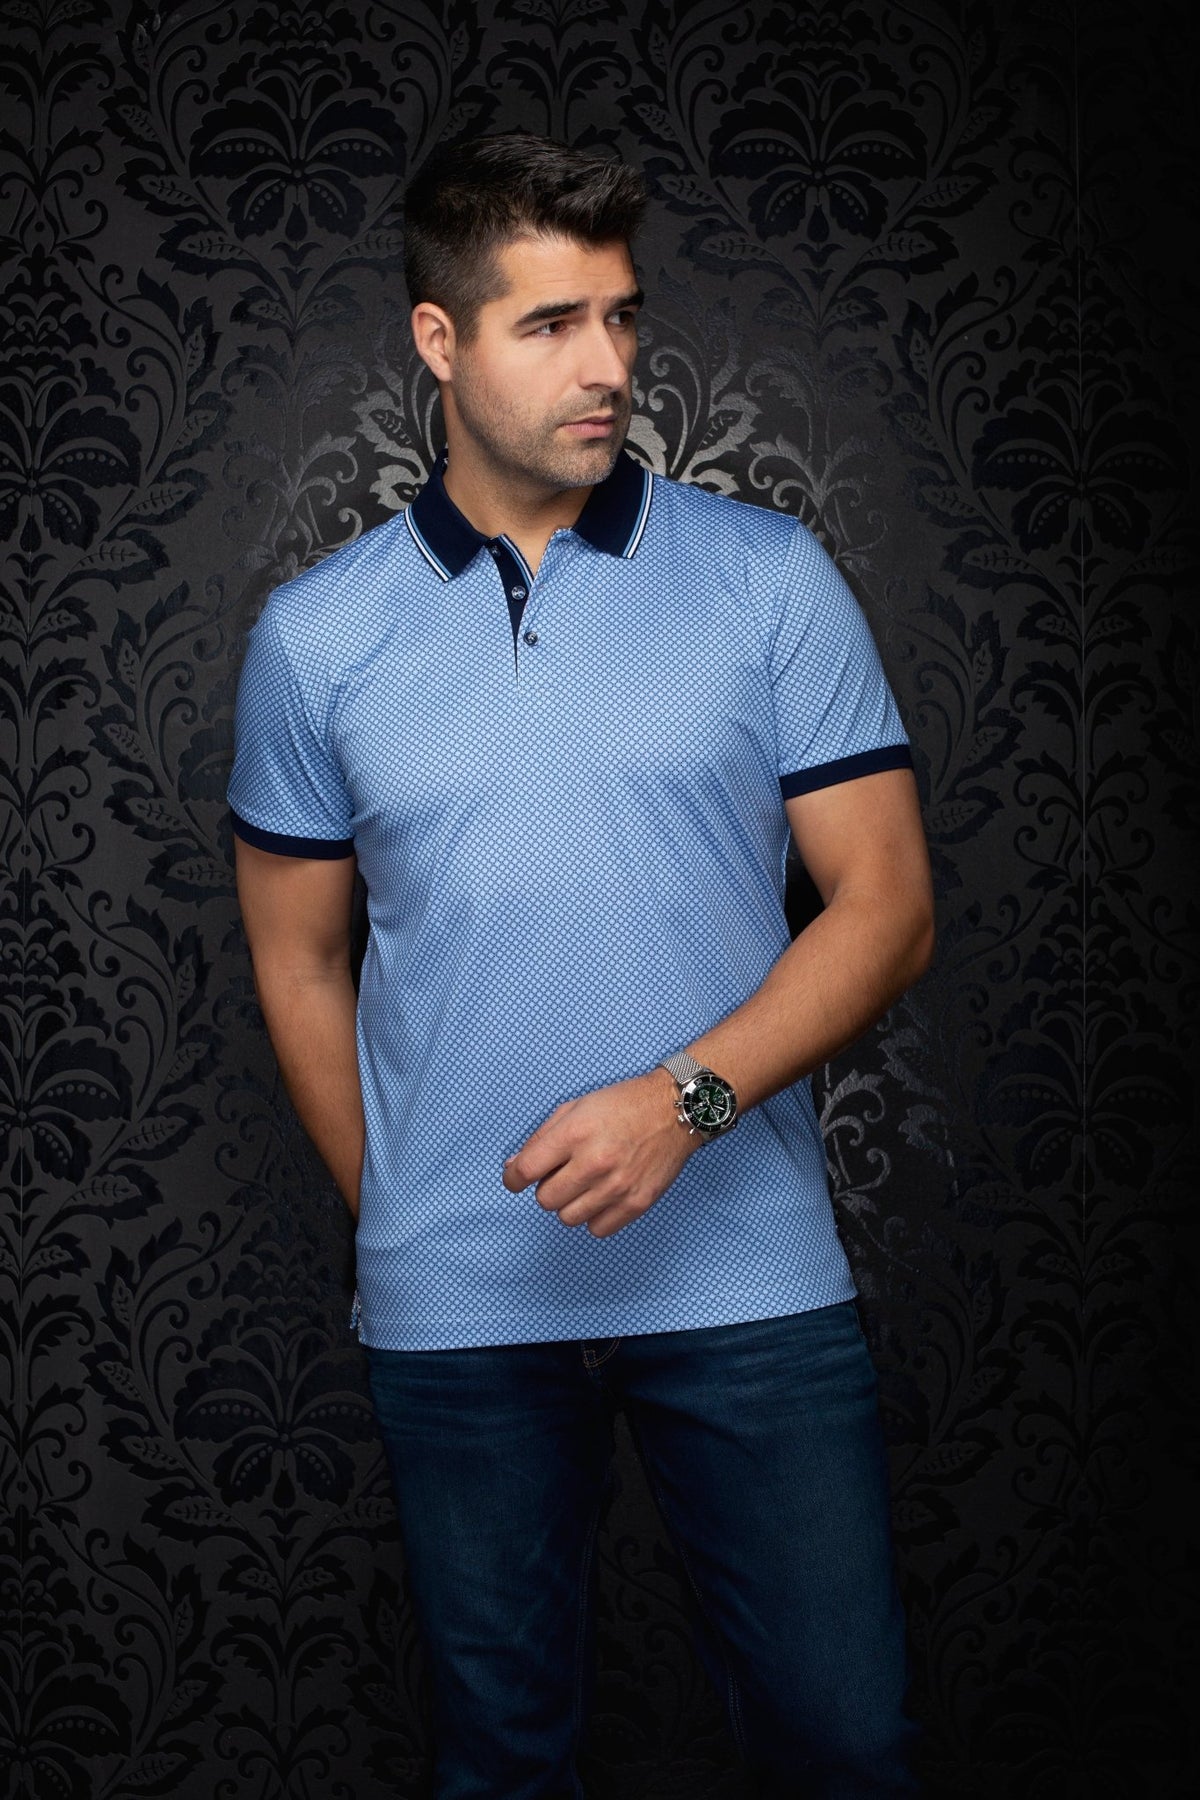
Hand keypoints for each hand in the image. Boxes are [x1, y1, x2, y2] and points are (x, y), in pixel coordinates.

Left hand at [502, 1068, 697, 1238]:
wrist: (673, 1110)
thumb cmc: (622, 1105)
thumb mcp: (575, 1107)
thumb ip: (540, 1138)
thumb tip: (513, 1168)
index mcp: (574, 1133)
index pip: (524, 1172)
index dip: (512, 1179)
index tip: (516, 1179)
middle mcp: (594, 1162)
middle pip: (545, 1200)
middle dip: (548, 1187)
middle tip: (564, 1172)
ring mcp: (616, 1187)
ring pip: (568, 1218)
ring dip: (570, 1203)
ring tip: (586, 1183)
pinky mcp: (636, 1203)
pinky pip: (597, 1229)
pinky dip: (594, 1216)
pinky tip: (602, 1196)